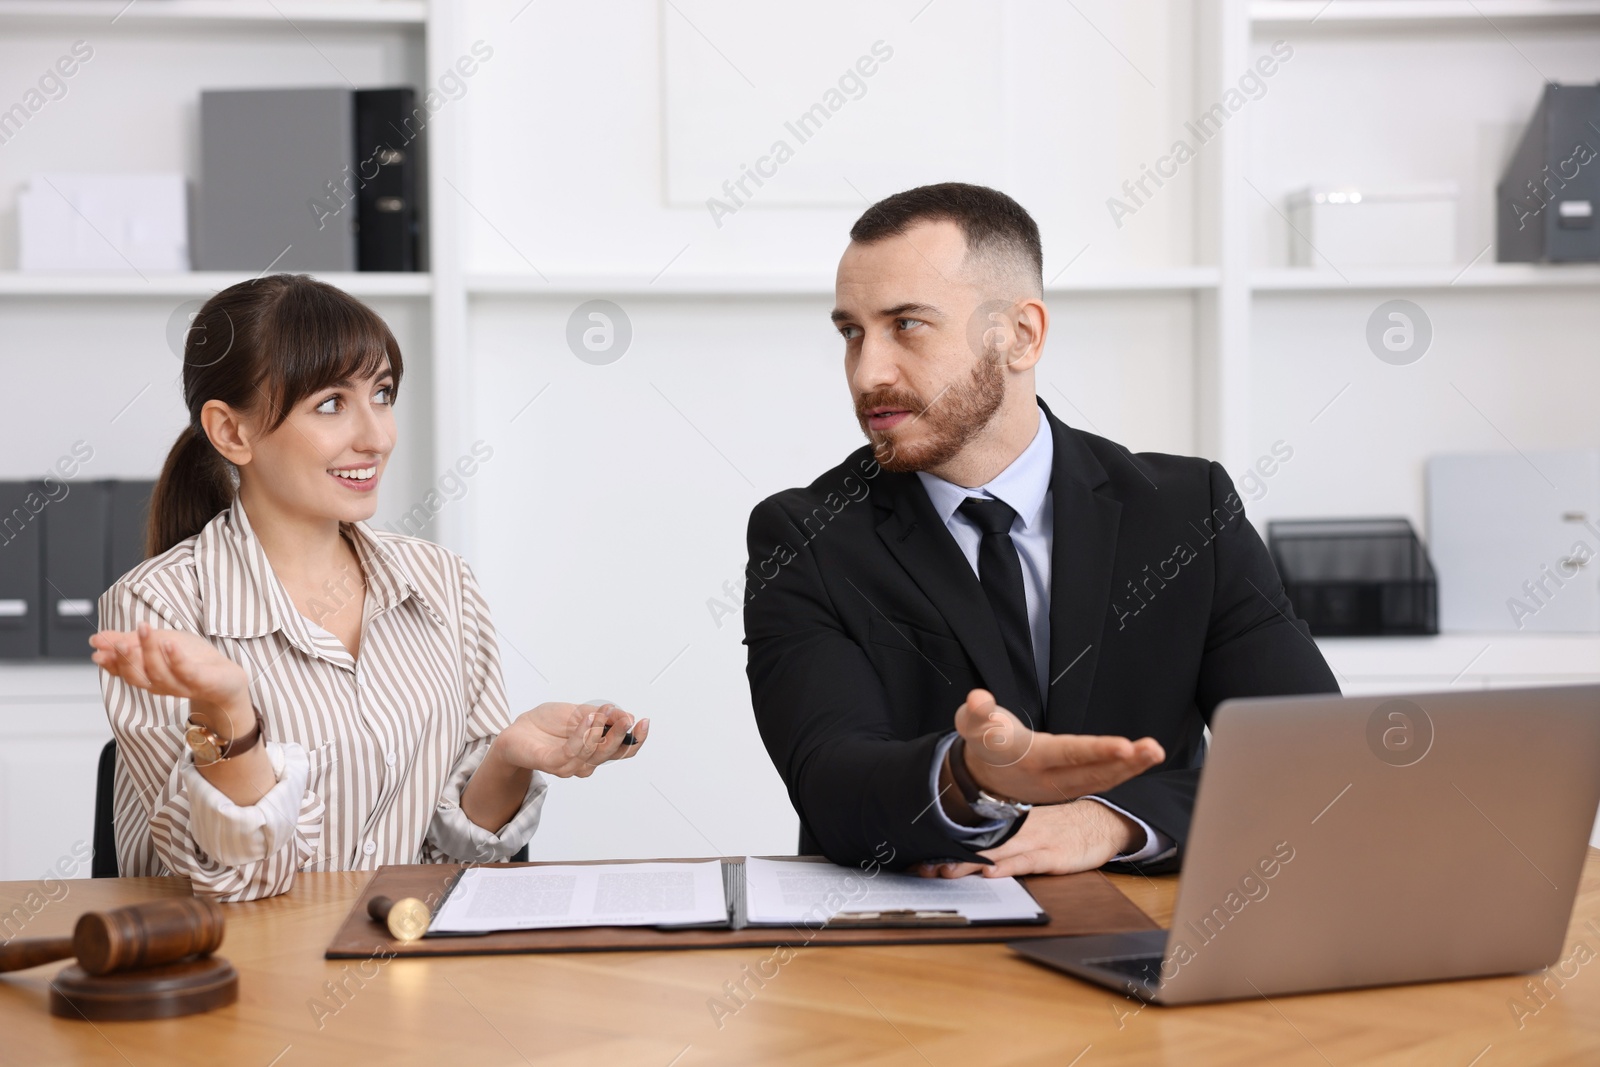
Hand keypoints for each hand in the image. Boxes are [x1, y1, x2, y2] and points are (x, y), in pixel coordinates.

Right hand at [90, 621, 251, 734]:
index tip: (97, 647)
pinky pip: (186, 672)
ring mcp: (181, 685)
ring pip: (159, 673)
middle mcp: (161, 684)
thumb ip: (130, 641)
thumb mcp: (159, 643)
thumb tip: (96, 639)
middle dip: (126, 658)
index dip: (110, 661)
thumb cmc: (192, 660)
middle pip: (138, 675)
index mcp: (148, 676)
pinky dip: (176, 659)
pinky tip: (169, 643)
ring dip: (149, 651)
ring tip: (144, 630)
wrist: (227, 679)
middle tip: (119, 641)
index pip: (124, 671)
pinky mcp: (202, 682)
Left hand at [491, 702, 649, 777]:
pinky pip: (570, 753)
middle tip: (627, 718)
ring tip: (604, 712)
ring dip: (601, 733)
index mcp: (595, 749)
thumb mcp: (579, 713)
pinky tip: (587, 719)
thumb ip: (602, 716)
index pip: (622, 751)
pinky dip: (582, 736)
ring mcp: (568, 765)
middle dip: (620, 736)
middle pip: (610, 755)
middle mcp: (584, 761)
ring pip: (592, 755)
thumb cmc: (547, 723)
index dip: (636, 740)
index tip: (644, 722)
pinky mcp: (550, 762)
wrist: (517, 729)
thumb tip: (628, 716)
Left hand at [913, 800, 1140, 878]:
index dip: (947, 847)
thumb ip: (1004, 840)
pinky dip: (1009, 866)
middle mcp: (1018, 831)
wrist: (1099, 821)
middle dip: (950, 857)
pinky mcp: (1053, 855)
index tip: (921, 858)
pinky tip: (992, 872)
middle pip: (979, 844)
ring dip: (971, 862)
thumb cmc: (1061, 829)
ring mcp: (1035, 842)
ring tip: (948, 871)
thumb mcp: (1030, 830)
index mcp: (1010, 824)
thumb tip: (973, 856)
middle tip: (924, 868)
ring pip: (997, 852)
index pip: (973, 835)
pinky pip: (1027, 861)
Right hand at [954, 688, 1163, 804]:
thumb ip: (975, 711)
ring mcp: (1061, 787)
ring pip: (1101, 780)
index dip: (1096, 750)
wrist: (981, 777)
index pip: (1067, 753)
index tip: (1124, 744)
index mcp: (1029, 758)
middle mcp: (1049, 778)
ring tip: (1156, 751)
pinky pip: (1101, 781)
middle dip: (1126, 762)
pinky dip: (1124, 772)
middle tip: (1154, 749)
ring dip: (1132, 768)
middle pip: (1092, 772)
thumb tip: (979, 699)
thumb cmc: (981, 741)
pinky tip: (1143, 759)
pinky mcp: (1070, 788)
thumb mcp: (969, 724)